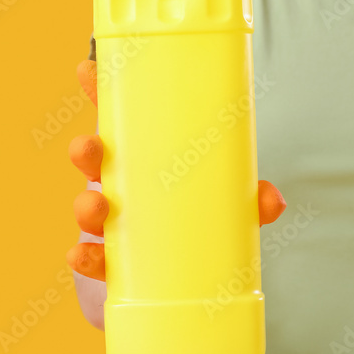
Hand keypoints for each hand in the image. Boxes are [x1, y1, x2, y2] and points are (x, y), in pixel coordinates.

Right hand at [66, 59, 286, 280]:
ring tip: (94, 206)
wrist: (191, 284)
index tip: (88, 69)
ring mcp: (114, 225)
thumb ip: (252, 202)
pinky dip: (86, 258)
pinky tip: (81, 256)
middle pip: (97, 162)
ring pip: (90, 208)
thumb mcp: (233, 207)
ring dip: (85, 205)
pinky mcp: (112, 264)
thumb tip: (273, 201)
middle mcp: (124, 186)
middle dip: (88, 151)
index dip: (101, 93)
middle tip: (90, 147)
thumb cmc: (206, 227)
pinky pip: (93, 259)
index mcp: (148, 160)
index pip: (121, 120)